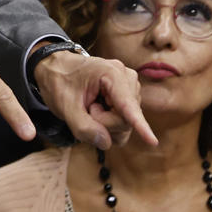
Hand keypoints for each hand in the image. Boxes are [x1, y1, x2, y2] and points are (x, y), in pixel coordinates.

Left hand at [32, 48, 156, 150]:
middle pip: (126, 119)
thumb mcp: (65, 106)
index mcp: (111, 73)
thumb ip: (83, 127)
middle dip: (104, 123)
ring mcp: (130, 88)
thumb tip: (106, 142)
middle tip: (87, 110)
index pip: (127, 105)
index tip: (152, 141)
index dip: (139, 124)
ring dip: (106, 124)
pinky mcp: (128, 97)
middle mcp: (127, 78)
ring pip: (126, 123)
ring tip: (91, 107)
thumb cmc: (61, 82)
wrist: (58, 69)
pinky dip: (109, 123)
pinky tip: (99, 110)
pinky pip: (125, 123)